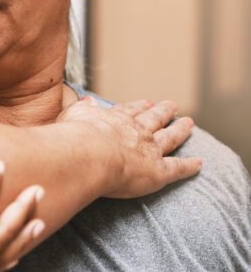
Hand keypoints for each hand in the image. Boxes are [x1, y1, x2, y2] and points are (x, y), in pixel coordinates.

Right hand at [58, 97, 200, 198]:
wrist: (87, 154)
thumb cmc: (74, 137)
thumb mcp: (73, 114)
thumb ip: (83, 108)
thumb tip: (87, 100)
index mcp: (116, 119)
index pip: (130, 111)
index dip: (138, 107)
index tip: (146, 103)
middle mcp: (136, 131)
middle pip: (154, 119)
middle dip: (163, 112)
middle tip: (172, 106)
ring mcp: (150, 150)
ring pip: (170, 138)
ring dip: (180, 130)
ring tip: (189, 124)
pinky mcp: (159, 171)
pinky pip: (178, 168)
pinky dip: (189, 166)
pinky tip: (199, 163)